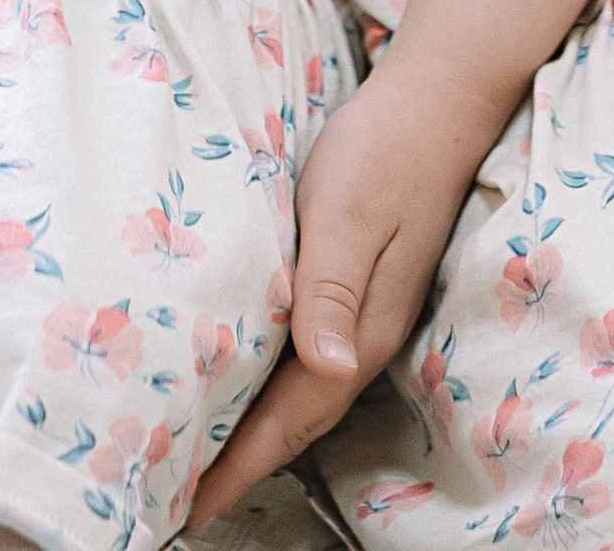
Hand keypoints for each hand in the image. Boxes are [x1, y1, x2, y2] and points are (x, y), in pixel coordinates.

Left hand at [185, 58, 497, 526]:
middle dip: (241, 465)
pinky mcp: (357, 293)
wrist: (436, 105)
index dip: (239, 467)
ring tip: (198, 457)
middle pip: (296, 423)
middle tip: (177, 497)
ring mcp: (364, 318)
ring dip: (254, 434)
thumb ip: (331, 288)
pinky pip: (306, 364)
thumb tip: (328, 369)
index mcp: (360, 329)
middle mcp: (363, 338)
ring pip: (302, 398)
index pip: (290, 419)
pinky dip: (269, 391)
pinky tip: (240, 382)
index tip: (188, 508)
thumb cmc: (382, 150)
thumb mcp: (348, 210)